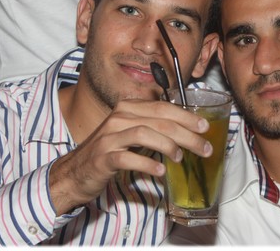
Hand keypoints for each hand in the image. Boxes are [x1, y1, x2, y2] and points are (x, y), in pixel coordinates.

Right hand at [48, 99, 211, 214]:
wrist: (74, 172)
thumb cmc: (108, 152)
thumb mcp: (130, 133)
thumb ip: (152, 126)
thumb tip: (186, 129)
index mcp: (127, 108)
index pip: (163, 107)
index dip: (186, 116)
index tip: (205, 127)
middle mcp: (118, 118)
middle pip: (159, 120)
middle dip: (186, 133)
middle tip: (204, 147)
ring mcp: (109, 137)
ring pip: (145, 134)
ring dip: (168, 146)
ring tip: (181, 158)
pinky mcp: (102, 158)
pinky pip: (127, 158)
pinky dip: (147, 164)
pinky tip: (160, 171)